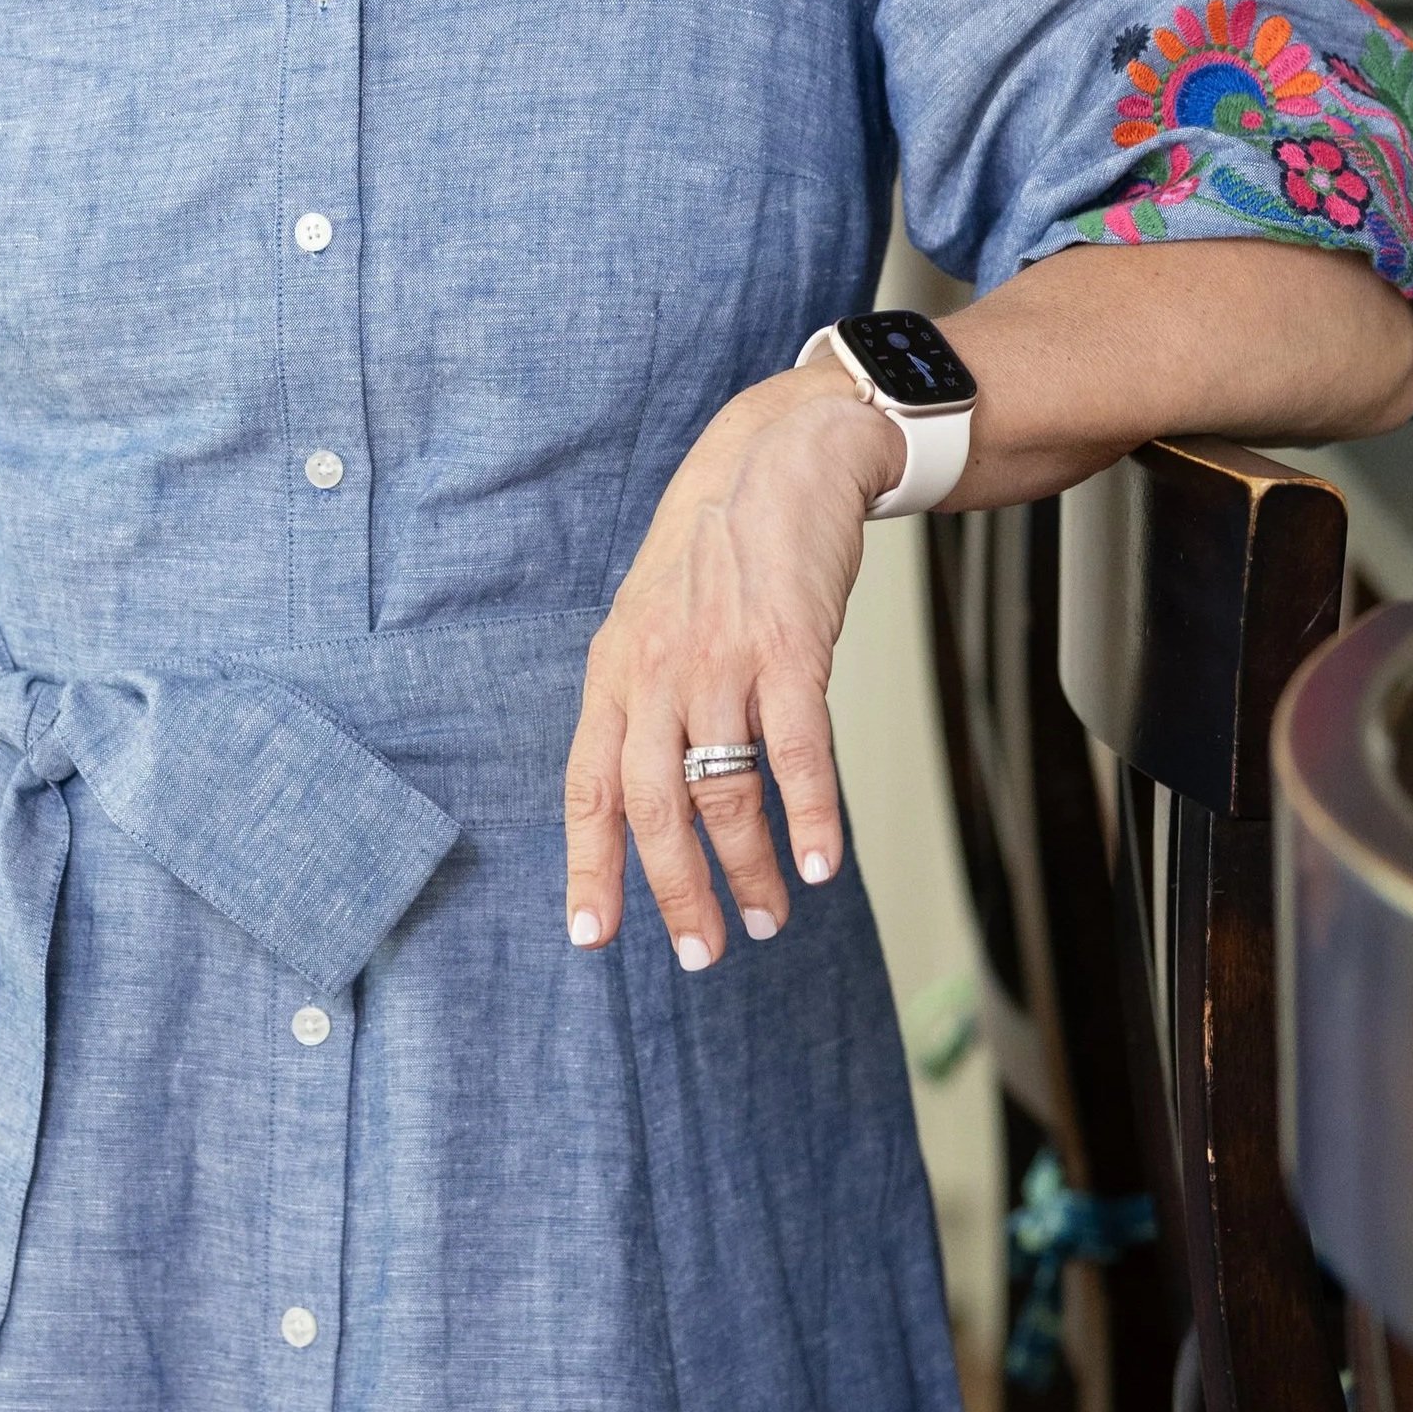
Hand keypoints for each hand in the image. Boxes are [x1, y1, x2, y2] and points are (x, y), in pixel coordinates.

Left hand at [564, 366, 899, 968]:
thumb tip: (648, 796)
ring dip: (749, 869)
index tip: (593, 937)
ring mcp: (721, 659)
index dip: (589, 865)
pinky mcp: (788, 646)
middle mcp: (658, 670)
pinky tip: (824, 863)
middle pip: (651, 805)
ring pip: (724, 790)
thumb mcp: (651, 618)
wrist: (775, 458)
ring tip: (771, 915)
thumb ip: (645, 698)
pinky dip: (811, 815)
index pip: (588, 785)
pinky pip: (798, 750)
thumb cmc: (716, 548)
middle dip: (675, 893)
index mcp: (616, 670)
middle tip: (703, 954)